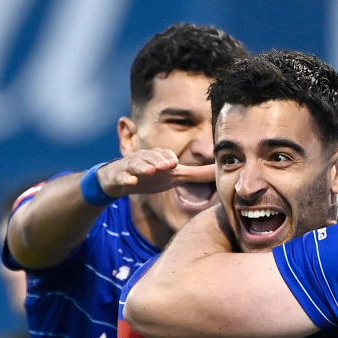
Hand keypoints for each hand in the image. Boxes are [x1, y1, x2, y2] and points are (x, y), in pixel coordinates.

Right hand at [95, 149, 214, 198]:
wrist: (119, 181)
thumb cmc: (151, 176)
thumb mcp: (174, 176)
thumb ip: (196, 174)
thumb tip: (219, 170)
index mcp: (158, 157)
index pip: (164, 155)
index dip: (168, 158)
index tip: (174, 164)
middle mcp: (144, 158)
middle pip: (150, 156)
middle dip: (157, 160)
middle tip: (166, 166)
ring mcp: (129, 167)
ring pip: (135, 164)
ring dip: (142, 167)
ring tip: (149, 171)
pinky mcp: (118, 176)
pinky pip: (120, 177)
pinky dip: (125, 179)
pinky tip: (130, 182)